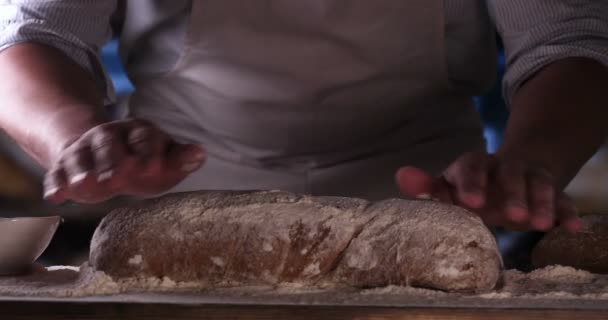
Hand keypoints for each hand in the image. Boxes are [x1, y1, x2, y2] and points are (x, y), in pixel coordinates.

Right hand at [43, 119, 204, 202]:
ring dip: (82, 170)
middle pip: (109, 144)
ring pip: (81, 155)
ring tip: (84, 185)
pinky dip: (56, 182)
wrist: (104, 155)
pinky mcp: (66, 163)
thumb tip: (200, 154)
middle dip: (112, 160)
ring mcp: (86, 147)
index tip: (152, 169)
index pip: (145, 138)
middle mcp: (110, 135)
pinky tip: (56, 196)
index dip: (148, 153)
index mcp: (140, 132)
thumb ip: (181, 159)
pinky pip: (58, 170)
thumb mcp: (165, 161)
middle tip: (115, 179)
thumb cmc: (144, 162)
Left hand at [395, 152, 582, 232]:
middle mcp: (503, 167)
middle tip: (512, 216)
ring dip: (540, 202)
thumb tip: (400, 175)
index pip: (471, 165)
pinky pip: (562, 198)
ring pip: (538, 183)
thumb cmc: (472, 188)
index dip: (471, 181)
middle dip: (511, 193)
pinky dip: (566, 211)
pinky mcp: (552, 191)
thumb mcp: (451, 188)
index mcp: (475, 165)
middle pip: (509, 173)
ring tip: (539, 225)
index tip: (471, 202)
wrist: (511, 175)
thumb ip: (428, 187)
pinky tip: (571, 227)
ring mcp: (529, 177)